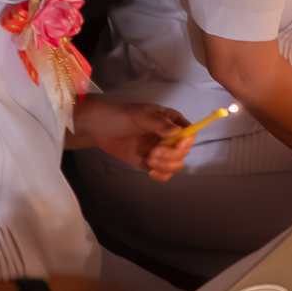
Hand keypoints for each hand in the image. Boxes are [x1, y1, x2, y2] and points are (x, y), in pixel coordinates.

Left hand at [73, 99, 194, 180]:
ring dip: (165, 166)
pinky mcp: (150, 163)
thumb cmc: (122, 116)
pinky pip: (164, 173)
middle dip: (171, 155)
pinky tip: (150, 171)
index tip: (176, 145)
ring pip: (175, 164)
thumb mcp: (142, 115)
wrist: (101, 128)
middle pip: (183, 151)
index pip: (190, 133)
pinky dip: (161, 175)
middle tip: (153, 153)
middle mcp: (169, 137)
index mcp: (171, 121)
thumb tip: (178, 133)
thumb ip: (160, 124)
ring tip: (148, 159)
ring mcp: (161, 151)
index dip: (187, 141)